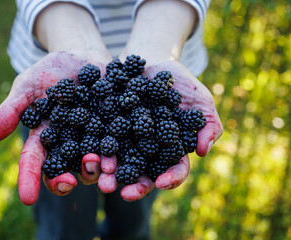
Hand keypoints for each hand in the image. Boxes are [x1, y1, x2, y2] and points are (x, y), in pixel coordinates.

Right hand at [0, 51, 108, 204]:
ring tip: (100, 168)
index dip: (29, 180)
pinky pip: (119, 145)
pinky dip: (120, 153)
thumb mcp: (28, 86)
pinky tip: (121, 157)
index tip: (28, 198)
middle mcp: (69, 145)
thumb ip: (12, 109)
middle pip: (65, 171)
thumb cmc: (50, 72)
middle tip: (68, 182)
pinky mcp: (116, 130)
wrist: (82, 57)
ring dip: (96, 170)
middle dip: (65, 180)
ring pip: (94, 164)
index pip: (34, 163)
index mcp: (45, 139)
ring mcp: (93, 139)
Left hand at [98, 60, 222, 200]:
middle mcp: (146, 149)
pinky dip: (94, 147)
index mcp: (170, 149)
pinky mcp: (107, 126)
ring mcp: (125, 139)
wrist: (152, 61)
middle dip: (132, 184)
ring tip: (100, 177)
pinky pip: (99, 139)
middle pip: (142, 173)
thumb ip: (208, 125)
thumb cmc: (180, 81)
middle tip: (123, 193)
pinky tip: (88, 153)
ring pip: (118, 162)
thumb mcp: (200, 101)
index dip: (170, 178)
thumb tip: (202, 152)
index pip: (174, 169)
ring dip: (109, 172)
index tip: (161, 183)